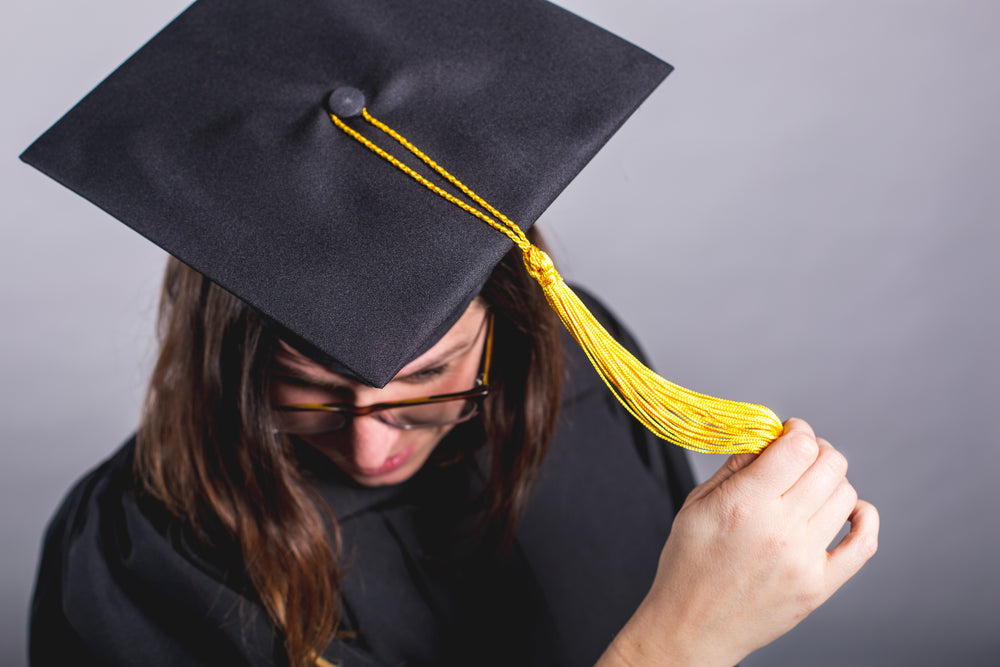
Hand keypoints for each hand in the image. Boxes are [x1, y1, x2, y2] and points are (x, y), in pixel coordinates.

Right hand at [600, 418, 878, 666]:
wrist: (691, 627)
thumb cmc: (688, 565)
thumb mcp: (696, 505)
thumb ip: (733, 469)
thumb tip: (764, 439)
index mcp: (743, 504)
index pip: (797, 447)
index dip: (798, 430)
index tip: (789, 432)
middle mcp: (779, 529)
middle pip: (829, 465)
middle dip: (816, 449)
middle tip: (800, 456)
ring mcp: (803, 560)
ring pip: (846, 495)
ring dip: (831, 481)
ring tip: (810, 488)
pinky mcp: (819, 586)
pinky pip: (863, 543)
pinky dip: (864, 518)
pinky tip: (848, 511)